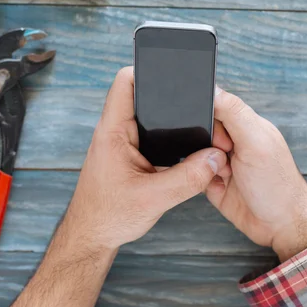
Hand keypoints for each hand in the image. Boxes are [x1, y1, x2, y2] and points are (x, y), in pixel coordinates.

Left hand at [64, 67, 230, 250]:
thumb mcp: (154, 199)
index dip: (147, 69)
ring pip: (149, 117)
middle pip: (143, 95)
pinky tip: (184, 148)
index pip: (125, 83)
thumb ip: (188, 178)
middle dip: (169, 95)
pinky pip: (151, 135)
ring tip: (194, 123)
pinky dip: (169, 137)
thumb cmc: (108, 216)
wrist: (92, 236)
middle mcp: (116, 132)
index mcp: (113, 132)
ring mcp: (122, 143)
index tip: (172, 69)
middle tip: (194, 101)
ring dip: (170, 118)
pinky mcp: (129, 155)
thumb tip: (215, 158)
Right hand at [207, 88, 306, 260]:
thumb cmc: (277, 184)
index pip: (218, 105)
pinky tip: (214, 184)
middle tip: (224, 158)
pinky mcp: (215, 183)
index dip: (210, 116)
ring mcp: (224, 163)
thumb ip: (234, 113)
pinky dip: (198, 178)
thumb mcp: (256, 142)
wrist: (279, 226)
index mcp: (248, 126)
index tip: (216, 133)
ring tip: (223, 175)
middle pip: (203, 128)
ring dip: (201, 162)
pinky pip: (194, 173)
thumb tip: (214, 88)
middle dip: (205, 142)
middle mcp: (235, 141)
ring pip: (196, 151)